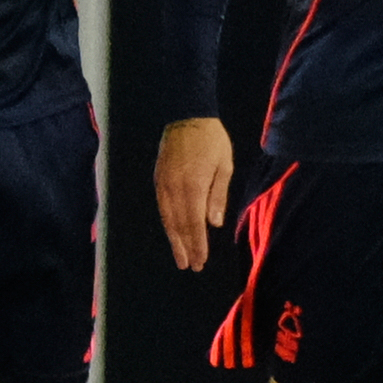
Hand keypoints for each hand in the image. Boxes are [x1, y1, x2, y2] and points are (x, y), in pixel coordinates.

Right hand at [154, 115, 234, 272]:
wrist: (186, 116)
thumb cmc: (211, 140)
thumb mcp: (224, 165)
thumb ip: (218, 196)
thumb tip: (213, 223)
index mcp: (194, 186)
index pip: (194, 223)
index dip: (197, 245)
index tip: (200, 261)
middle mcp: (175, 188)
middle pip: (179, 225)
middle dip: (185, 247)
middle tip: (190, 266)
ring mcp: (164, 184)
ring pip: (167, 218)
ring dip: (174, 239)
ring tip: (179, 256)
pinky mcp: (158, 179)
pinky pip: (161, 207)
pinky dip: (166, 223)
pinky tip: (171, 232)